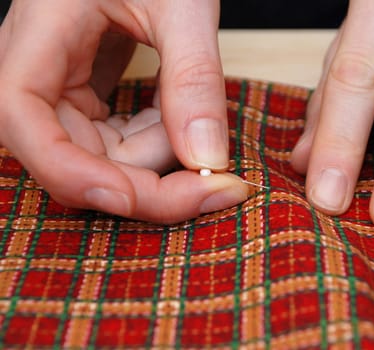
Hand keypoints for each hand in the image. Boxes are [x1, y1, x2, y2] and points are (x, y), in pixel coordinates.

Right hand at [0, 0, 247, 222]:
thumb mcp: (183, 3)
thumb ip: (193, 77)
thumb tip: (205, 160)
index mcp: (39, 32)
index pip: (21, 115)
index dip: (70, 170)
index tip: (136, 197)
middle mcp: (37, 69)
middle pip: (71, 157)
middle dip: (148, 181)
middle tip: (217, 180)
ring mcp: (59, 89)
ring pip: (100, 159)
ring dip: (158, 154)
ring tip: (192, 111)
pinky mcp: (84, 97)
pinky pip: (115, 142)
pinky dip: (154, 140)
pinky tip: (174, 113)